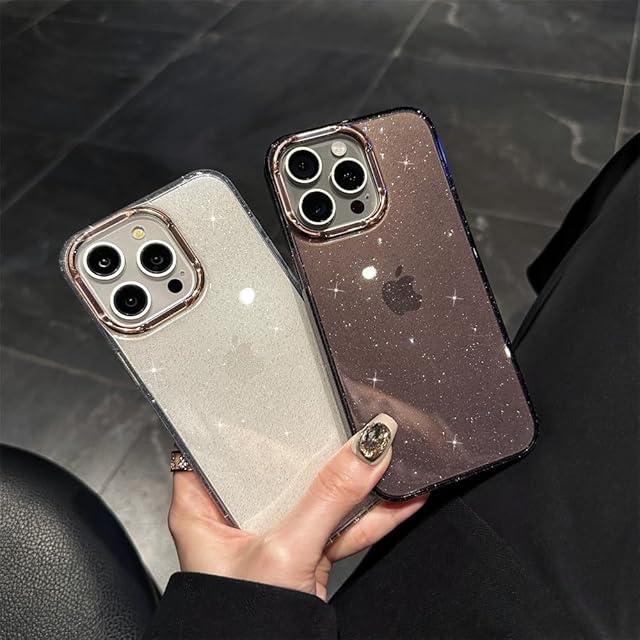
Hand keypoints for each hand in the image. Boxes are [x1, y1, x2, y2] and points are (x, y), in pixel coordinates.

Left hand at [168, 419, 426, 600]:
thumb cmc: (238, 624)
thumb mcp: (284, 549)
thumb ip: (328, 498)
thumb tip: (366, 451)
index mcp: (203, 506)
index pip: (223, 444)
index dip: (252, 418)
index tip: (286, 393)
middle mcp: (236, 516)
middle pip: (278, 465)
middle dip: (318, 445)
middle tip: (348, 418)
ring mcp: (274, 535)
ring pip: (315, 494)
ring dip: (353, 480)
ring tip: (385, 452)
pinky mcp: (304, 555)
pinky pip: (339, 525)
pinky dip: (370, 515)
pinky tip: (400, 497)